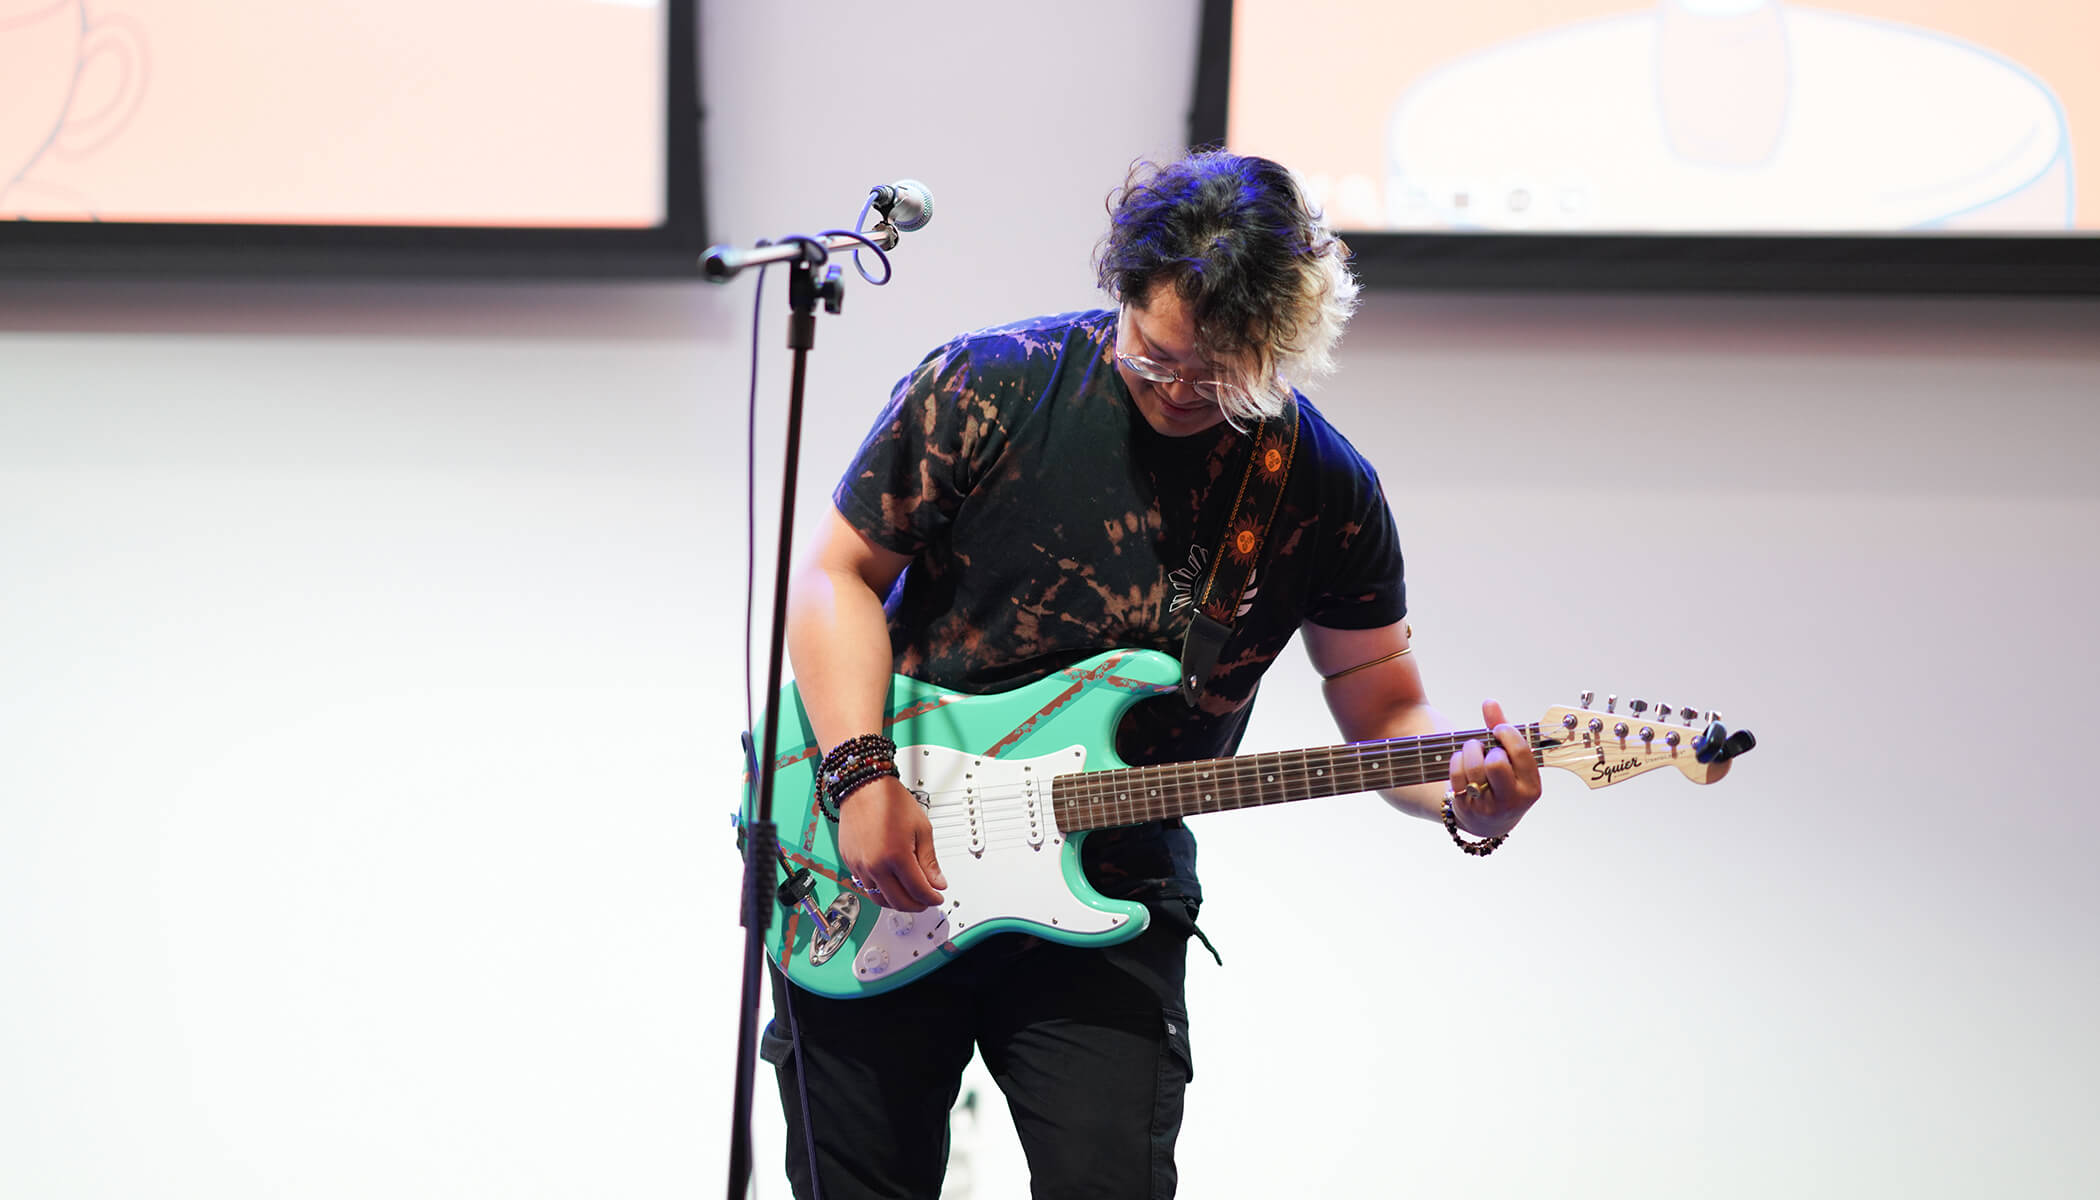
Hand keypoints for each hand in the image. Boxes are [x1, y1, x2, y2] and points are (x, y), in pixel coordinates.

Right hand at [836, 776, 946, 911]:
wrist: (864, 786)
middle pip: (898, 902)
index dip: (932, 898)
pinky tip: (890, 884)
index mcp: (896, 856)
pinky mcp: (849, 862)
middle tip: (926, 900)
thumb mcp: (921, 829)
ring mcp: (859, 866)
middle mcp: (874, 865)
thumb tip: (937, 883)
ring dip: (897, 902)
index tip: (938, 896)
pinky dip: (880, 891)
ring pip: (879, 900)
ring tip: (909, 894)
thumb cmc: (891, 801)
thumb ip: (929, 860)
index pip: (918, 891)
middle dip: (916, 905)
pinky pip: (865, 887)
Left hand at [1446, 699, 1543, 837]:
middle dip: (1488, 747)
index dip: (1508, 734)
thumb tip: (1489, 702)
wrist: (1487, 821)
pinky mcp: (1465, 806)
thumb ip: (1501, 728)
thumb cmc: (1502, 780)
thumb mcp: (1511, 758)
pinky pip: (1457, 774)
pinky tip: (1462, 762)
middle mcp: (1512, 800)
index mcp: (1530, 787)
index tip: (1499, 729)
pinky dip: (1457, 761)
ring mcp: (1487, 806)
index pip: (1521, 753)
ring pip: (1474, 767)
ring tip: (1473, 751)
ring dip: (1470, 751)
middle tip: (1486, 747)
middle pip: (1496, 762)